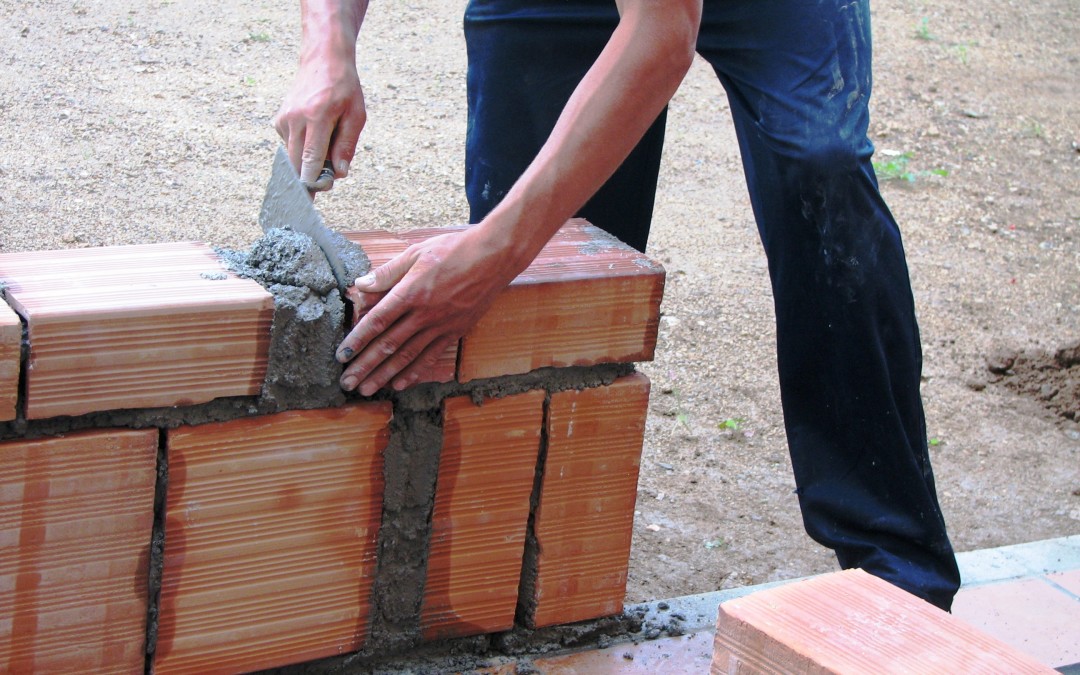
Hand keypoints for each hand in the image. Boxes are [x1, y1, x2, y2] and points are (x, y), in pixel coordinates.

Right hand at [273, 42, 365, 187]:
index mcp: (317, 117)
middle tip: (323, 184)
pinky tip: (313, 136)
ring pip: (292, 156)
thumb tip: (338, 174)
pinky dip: (302, 149)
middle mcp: (296, 118)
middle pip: (297, 163)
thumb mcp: (356, 116)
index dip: (312, 182)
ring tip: (324, 149)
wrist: (323, 60)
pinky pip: (290, 146)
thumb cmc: (345, 89)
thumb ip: (346, 146)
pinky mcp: (278, 120)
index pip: (311, 159)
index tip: (312, 200)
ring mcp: (284, 118)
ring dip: (306, 162)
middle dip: (308, 178)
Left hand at [336, 227, 523, 394]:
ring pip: (408, 356)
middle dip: (365, 366)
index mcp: (411, 292)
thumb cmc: (455, 249)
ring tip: (367, 389)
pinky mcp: (456, 331)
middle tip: (347, 383)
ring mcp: (441, 325)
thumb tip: (360, 285)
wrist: (495, 256)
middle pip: (388, 345)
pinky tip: (400, 383)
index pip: (377, 322)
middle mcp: (424, 314)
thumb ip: (387, 272)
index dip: (357, 341)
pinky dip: (415, 372)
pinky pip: (431, 356)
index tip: (341, 356)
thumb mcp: (417, 252)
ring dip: (385, 375)